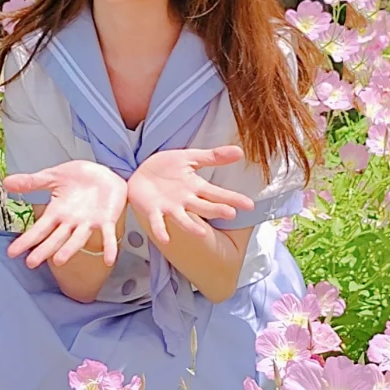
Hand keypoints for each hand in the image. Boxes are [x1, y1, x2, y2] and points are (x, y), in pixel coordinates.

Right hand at [2, 160, 126, 267]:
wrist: (104, 172)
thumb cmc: (78, 177)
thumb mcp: (52, 177)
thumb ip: (31, 182)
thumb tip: (6, 182)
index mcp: (57, 212)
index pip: (39, 228)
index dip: (26, 240)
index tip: (12, 252)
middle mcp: (71, 222)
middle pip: (55, 238)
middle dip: (44, 250)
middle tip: (31, 262)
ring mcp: (89, 223)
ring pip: (77, 239)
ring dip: (69, 250)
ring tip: (59, 261)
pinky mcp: (106, 220)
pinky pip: (108, 235)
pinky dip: (109, 247)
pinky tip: (109, 259)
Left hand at [127, 146, 255, 245]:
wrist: (140, 173)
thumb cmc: (166, 167)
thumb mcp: (190, 157)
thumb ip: (214, 156)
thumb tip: (240, 151)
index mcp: (196, 188)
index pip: (218, 194)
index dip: (233, 199)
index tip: (249, 205)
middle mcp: (186, 201)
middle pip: (204, 207)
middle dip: (217, 210)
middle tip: (231, 213)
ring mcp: (170, 208)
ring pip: (183, 219)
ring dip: (192, 227)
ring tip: (201, 234)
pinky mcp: (152, 211)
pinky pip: (157, 222)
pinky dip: (161, 230)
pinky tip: (165, 238)